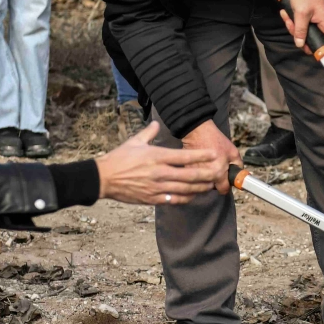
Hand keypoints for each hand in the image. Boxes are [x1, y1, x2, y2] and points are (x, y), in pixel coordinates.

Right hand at [96, 123, 227, 204]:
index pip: (184, 157)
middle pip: (189, 175)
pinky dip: (186, 198)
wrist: (104, 178)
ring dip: (200, 188)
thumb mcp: (134, 141)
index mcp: (157, 156)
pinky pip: (174, 200)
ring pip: (185, 190)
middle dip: (207, 175)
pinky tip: (193, 195)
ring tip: (210, 185)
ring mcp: (157, 187)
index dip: (201, 156)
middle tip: (219, 173)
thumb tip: (157, 123)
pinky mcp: (152, 199)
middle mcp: (159, 172)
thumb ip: (149, 132)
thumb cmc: (119, 158)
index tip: (213, 155)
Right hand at [180, 119, 241, 193]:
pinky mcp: (187, 170)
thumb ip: (238, 165)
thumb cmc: (216, 140)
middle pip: (212, 188)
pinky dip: (197, 174)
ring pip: (202, 184)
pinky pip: (194, 178)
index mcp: (218, 173)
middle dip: (215, 183)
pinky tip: (200, 165)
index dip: (226, 186)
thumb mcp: (233, 151)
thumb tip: (239, 175)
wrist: (197, 131)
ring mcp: (194, 174)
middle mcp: (206, 176)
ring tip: (208, 168)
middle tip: (217, 172)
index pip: (223, 190)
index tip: (226, 182)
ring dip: (205, 179)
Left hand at [279, 0, 323, 55]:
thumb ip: (300, 30)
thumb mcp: (301, 13)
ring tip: (287, 17)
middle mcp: (323, 24)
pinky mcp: (308, 17)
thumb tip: (300, 44)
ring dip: (294, 28)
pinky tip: (286, 14)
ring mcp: (315, 21)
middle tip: (293, 31)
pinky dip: (292, 21)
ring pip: (304, 33)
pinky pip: (300, 25)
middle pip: (314, 40)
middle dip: (301, 38)